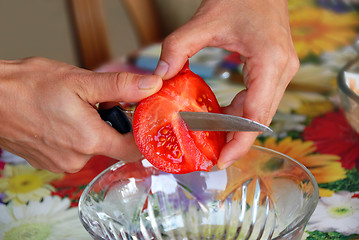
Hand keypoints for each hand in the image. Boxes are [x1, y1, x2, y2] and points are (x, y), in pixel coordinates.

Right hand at [0, 57, 161, 172]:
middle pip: (113, 145)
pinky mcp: (49, 162)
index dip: (142, 134)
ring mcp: (61, 163)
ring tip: (73, 108)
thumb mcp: (81, 81)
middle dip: (111, 123)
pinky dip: (76, 136)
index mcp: (90, 140)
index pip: (134, 149)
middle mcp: (77, 159)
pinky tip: (61, 119)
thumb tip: (151, 86)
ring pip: (93, 146)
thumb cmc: (29, 87)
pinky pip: (75, 150)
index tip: (140, 118)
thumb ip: (121, 86)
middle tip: (97, 102)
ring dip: (92, 128)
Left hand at [154, 0, 298, 168]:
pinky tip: (219, 117)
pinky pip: (258, 101)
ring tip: (211, 141)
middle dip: (236, 141)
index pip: (255, 114)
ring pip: (260, 113)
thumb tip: (158, 78)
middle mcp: (282, 70)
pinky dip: (239, 113)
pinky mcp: (274, 70)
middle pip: (260, 120)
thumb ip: (177, 49)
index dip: (239, 142)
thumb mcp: (204, 21)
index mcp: (270, 61)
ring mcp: (282, 71)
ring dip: (237, 129)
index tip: (220, 160)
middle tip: (210, 156)